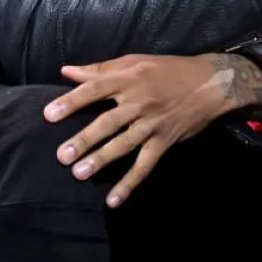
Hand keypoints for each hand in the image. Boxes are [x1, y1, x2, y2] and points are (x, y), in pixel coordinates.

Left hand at [43, 53, 261, 207]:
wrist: (211, 84)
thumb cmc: (169, 69)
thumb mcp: (135, 61)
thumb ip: (100, 68)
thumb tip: (67, 71)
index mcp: (129, 78)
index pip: (95, 89)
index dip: (72, 102)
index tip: (49, 115)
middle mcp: (139, 101)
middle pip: (107, 122)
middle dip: (84, 139)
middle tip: (62, 155)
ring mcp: (152, 124)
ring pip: (124, 144)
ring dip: (102, 160)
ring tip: (80, 174)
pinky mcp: (163, 141)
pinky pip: (145, 165)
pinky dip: (130, 183)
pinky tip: (113, 200)